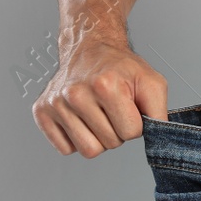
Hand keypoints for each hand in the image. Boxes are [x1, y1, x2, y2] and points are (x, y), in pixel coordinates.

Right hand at [32, 37, 168, 157]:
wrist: (90, 49)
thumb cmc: (120, 68)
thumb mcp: (150, 82)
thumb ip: (159, 112)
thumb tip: (158, 138)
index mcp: (105, 85)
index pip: (131, 132)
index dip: (135, 124)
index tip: (129, 107)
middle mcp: (75, 93)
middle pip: (110, 144)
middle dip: (117, 131)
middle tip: (112, 110)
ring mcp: (56, 103)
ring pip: (88, 151)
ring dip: (98, 138)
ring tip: (98, 115)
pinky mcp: (41, 111)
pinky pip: (66, 149)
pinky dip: (77, 139)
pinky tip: (80, 118)